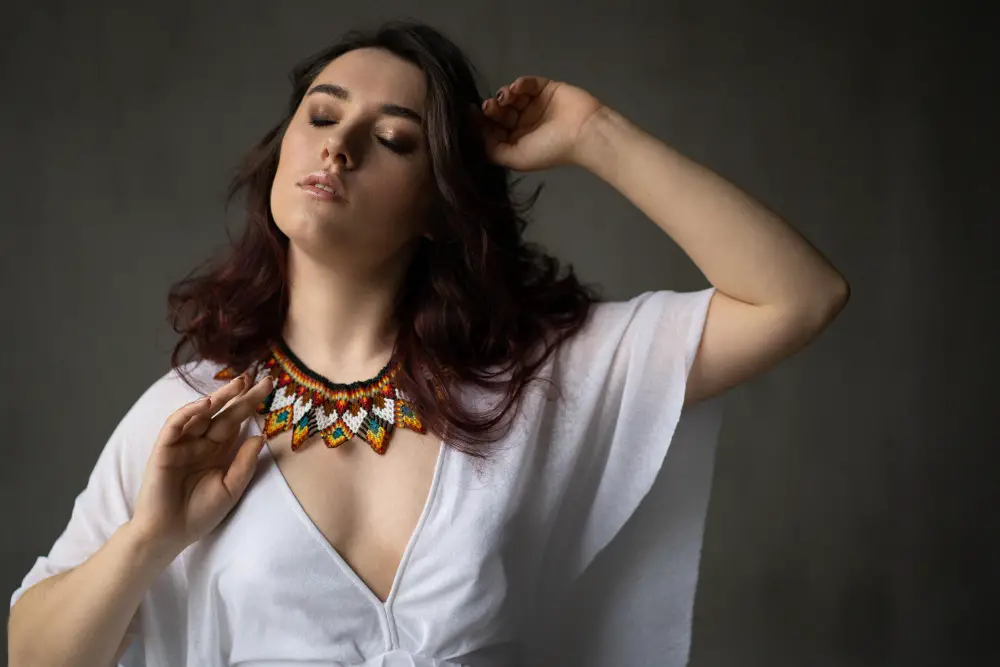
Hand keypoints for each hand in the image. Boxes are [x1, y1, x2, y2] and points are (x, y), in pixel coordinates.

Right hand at [131, 372, 273, 554]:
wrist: (169, 534)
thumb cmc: (200, 514)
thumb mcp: (231, 488)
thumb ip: (245, 463)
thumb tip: (262, 436)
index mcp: (219, 450)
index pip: (237, 421)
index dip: (251, 404)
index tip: (270, 387)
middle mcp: (202, 442)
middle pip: (224, 412)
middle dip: (241, 394)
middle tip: (260, 378)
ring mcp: (183, 443)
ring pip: (201, 413)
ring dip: (219, 397)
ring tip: (239, 383)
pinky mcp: (164, 448)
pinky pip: (176, 424)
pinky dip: (189, 412)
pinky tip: (207, 403)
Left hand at [478, 76, 604, 170]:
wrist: (584, 132)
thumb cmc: (551, 149)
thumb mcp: (517, 158)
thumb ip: (493, 150)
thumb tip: (475, 136)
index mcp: (517, 141)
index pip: (493, 129)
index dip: (481, 123)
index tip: (470, 114)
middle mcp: (524, 123)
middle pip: (500, 112)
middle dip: (491, 109)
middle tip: (488, 107)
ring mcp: (534, 105)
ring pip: (511, 97)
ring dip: (504, 96)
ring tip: (505, 98)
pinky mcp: (545, 88)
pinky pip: (527, 84)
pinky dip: (519, 84)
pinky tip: (516, 89)